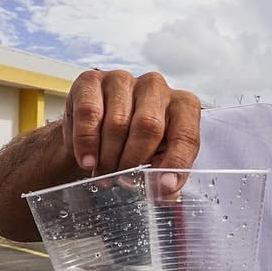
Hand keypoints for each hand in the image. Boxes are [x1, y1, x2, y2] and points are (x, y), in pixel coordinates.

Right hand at [62, 70, 201, 176]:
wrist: (94, 135)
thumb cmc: (134, 146)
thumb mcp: (157, 160)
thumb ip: (165, 173)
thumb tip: (164, 190)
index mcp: (183, 105)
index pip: (185, 135)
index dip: (176, 164)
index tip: (164, 187)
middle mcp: (156, 87)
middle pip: (149, 126)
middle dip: (134, 160)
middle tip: (123, 182)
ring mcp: (123, 80)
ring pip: (117, 122)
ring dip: (109, 157)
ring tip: (104, 175)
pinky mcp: (91, 81)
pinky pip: (88, 113)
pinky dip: (86, 143)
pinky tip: (87, 161)